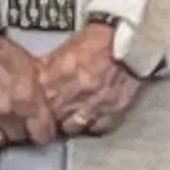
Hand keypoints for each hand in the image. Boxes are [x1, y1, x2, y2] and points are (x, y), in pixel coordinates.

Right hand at [0, 46, 55, 147]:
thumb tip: (50, 105)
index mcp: (28, 99)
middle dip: (18, 129)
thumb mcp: (27, 66)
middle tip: (14, 120)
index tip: (38, 129)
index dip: (41, 130)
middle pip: (18, 137)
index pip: (42, 133)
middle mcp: (6, 113)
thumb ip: (36, 91)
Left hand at [37, 24, 144, 138]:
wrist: (135, 41)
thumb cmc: (102, 40)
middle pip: (50, 116)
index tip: (33, 103)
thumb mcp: (69, 46)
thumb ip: (50, 65)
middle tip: (50, 112)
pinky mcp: (113, 111)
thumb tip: (34, 77)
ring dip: (68, 122)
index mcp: (58, 72)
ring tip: (69, 116)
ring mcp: (93, 104)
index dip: (33, 102)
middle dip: (48, 114)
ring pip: (70, 127)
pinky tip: (90, 118)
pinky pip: (96, 129)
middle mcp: (73, 92)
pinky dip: (92, 125)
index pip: (35, 98)